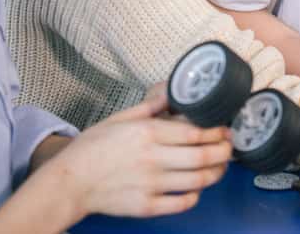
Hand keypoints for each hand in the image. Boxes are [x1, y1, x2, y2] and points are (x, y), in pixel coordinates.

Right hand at [46, 91, 231, 219]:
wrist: (69, 182)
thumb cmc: (93, 148)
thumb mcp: (120, 118)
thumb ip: (150, 107)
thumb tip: (172, 92)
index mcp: (147, 133)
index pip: (196, 133)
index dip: (217, 132)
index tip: (225, 130)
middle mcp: (153, 159)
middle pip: (204, 156)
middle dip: (225, 152)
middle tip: (230, 148)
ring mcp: (151, 185)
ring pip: (199, 180)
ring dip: (216, 173)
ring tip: (221, 166)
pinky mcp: (147, 207)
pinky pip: (183, 203)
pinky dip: (196, 195)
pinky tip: (196, 187)